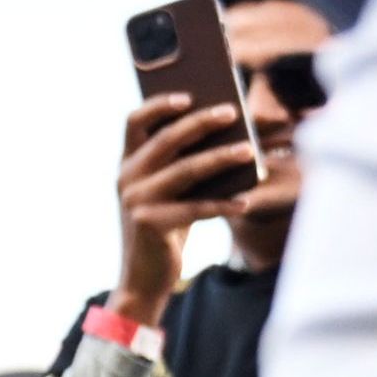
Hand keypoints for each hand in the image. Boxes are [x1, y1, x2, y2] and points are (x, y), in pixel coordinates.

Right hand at [112, 95, 250, 323]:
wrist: (143, 280)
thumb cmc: (164, 230)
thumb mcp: (168, 193)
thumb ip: (183, 166)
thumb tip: (229, 136)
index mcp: (127, 163)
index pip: (134, 121)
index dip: (159, 104)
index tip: (188, 95)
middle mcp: (126, 177)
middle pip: (166, 139)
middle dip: (201, 122)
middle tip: (232, 112)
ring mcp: (135, 201)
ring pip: (185, 171)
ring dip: (221, 158)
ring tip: (250, 152)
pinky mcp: (150, 224)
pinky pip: (195, 208)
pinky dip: (223, 204)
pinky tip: (245, 201)